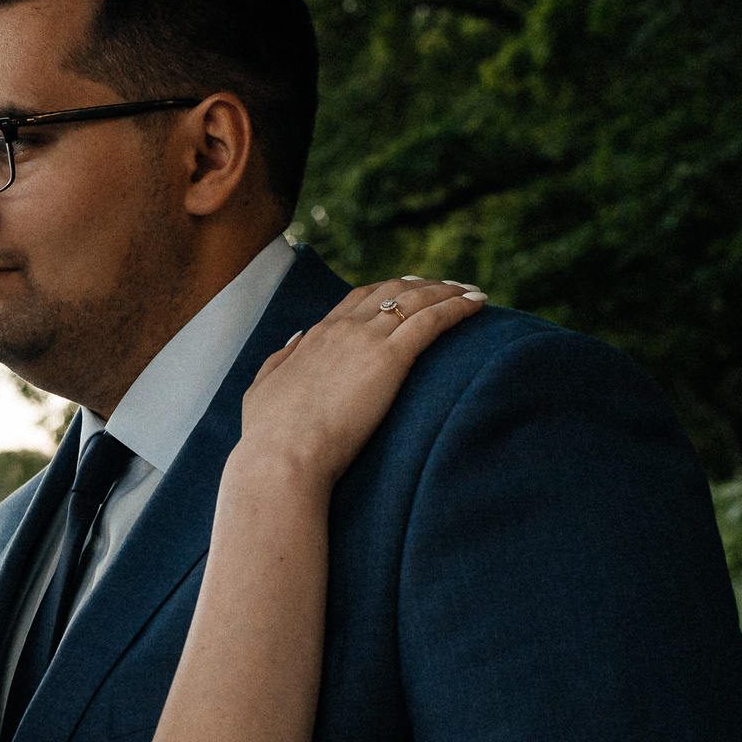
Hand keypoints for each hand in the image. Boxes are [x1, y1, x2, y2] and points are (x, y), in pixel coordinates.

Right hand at [240, 277, 485, 490]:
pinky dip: (458, 307)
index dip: (386, 291)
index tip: (408, 289)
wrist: (281, 457)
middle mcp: (342, 330)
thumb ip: (279, 360)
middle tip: (447, 286)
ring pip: (416, 300)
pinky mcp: (390, 359)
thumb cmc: (268, 436)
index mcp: (314, 337)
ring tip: (473, 293)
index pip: (357, 299)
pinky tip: (479, 304)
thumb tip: (297, 338)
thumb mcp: (262, 389)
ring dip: (448, 291)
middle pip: (391, 291)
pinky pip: (433, 320)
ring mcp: (366, 341)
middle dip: (423, 284)